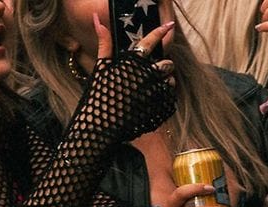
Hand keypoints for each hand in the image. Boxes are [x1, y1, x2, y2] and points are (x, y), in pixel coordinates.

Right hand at [83, 14, 176, 139]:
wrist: (99, 127)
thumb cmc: (98, 96)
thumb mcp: (101, 68)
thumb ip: (104, 43)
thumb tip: (97, 19)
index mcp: (133, 63)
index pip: (151, 41)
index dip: (161, 31)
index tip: (169, 25)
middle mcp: (146, 75)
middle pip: (167, 63)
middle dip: (162, 66)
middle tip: (151, 73)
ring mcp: (154, 92)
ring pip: (170, 81)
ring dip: (164, 82)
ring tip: (151, 89)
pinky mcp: (158, 108)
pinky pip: (169, 97)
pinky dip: (164, 96)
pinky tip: (152, 101)